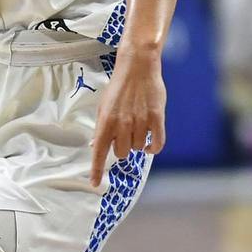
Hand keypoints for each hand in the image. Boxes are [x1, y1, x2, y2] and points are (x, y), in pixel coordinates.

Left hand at [90, 51, 166, 188]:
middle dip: (122, 148)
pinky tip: (150, 144)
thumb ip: (101, 128)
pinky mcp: (157, 118)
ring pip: (139, 148)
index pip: (99, 152)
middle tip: (125, 133)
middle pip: (121, 153)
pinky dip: (153, 148)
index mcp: (106, 121)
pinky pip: (157, 144)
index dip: (96, 170)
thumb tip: (94, 147)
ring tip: (137, 127)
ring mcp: (140, 122)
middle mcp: (122, 124)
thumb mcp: (104, 106)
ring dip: (138, 143)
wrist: (138, 67)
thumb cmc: (119, 87)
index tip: (94, 184)